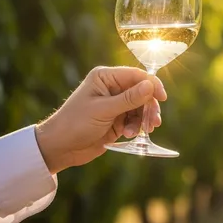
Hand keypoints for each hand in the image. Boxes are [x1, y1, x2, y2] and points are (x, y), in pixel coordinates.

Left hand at [35, 66, 167, 173]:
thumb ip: (129, 98)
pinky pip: (136, 119)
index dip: (152, 85)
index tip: (162, 98)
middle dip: (149, 107)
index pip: (136, 75)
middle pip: (143, 92)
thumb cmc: (75, 124)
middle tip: (153, 122)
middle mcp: (113, 88)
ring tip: (137, 132)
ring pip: (142, 107)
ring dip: (143, 120)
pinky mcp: (118, 119)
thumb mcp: (103, 110)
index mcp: (106, 78)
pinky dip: (137, 127)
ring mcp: (116, 104)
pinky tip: (129, 135)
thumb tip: (150, 85)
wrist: (61, 147)